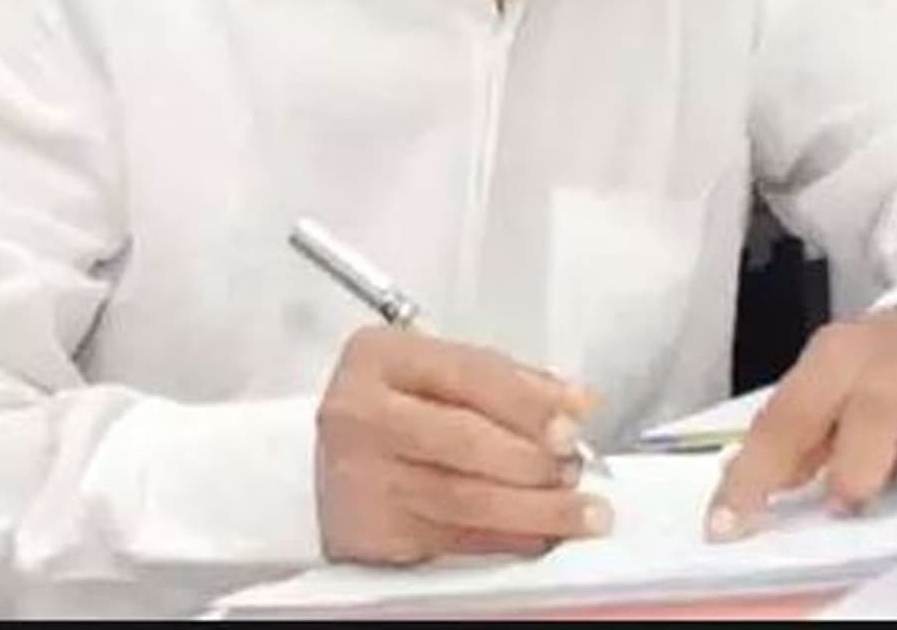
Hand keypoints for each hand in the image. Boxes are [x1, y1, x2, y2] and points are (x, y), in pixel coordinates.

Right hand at [316, 326, 611, 563]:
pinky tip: (540, 533)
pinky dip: (508, 539)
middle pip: (465, 439)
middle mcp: (362, 414)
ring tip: (577, 510)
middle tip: (577, 467)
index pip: (467, 372)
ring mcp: (363, 477)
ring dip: (535, 508)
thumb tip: (574, 400)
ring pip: (466, 499)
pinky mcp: (373, 533)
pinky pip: (457, 539)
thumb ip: (501, 379)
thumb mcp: (432, 370)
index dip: (529, 399)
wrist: (318, 465)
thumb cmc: (385, 409)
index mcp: (378, 357)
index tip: (575, 418)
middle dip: (535, 458)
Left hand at [707, 307, 896, 540]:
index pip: (787, 415)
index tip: (729, 522)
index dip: (758, 472)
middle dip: (861, 466)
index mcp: (837, 354)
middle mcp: (896, 351)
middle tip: (856, 494)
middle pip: (873, 412)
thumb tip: (744, 493)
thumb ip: (795, 436)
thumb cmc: (885, 369)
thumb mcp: (832, 388)